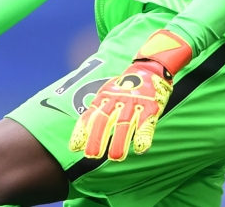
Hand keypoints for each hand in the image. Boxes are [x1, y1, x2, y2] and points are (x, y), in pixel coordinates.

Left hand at [69, 29, 191, 161]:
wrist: (149, 68)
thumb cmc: (125, 87)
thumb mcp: (106, 94)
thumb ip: (96, 111)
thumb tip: (82, 133)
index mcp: (104, 98)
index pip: (90, 115)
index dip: (82, 131)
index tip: (74, 147)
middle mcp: (116, 101)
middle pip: (105, 120)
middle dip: (97, 138)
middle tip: (92, 155)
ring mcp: (133, 103)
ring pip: (124, 124)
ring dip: (120, 141)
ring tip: (115, 157)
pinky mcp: (150, 107)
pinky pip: (146, 123)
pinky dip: (143, 136)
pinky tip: (140, 148)